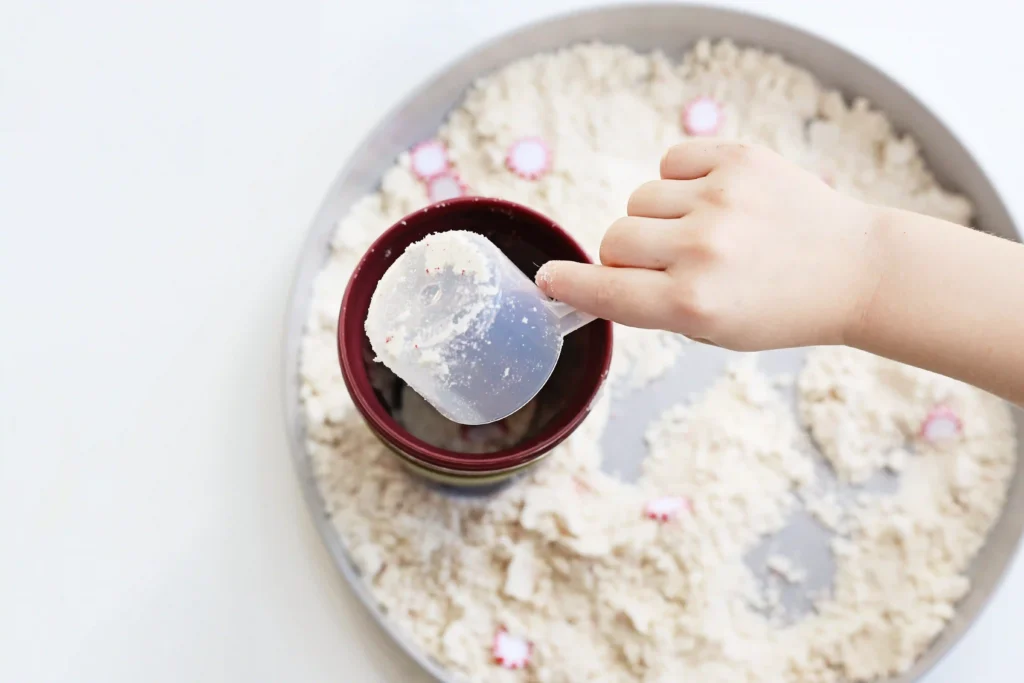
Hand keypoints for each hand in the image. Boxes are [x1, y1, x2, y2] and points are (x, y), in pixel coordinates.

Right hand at [535, 140, 880, 350]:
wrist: (853, 268)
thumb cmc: (779, 308)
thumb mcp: (713, 331)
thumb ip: (652, 307)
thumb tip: (595, 276)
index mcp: (693, 305)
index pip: (604, 289)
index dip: (569, 285)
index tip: (549, 280)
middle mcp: (702, 252)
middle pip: (614, 239)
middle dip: (629, 255)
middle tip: (668, 264)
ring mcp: (720, 200)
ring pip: (639, 200)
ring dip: (657, 218)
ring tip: (704, 230)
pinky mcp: (738, 159)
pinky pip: (670, 163)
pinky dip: (680, 182)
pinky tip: (715, 201)